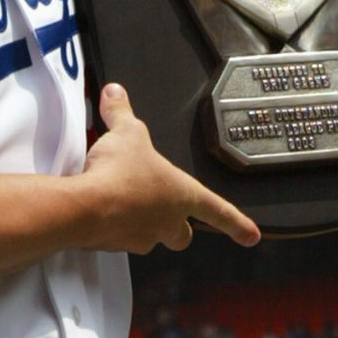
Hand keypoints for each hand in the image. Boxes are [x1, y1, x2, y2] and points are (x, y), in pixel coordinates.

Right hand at [84, 83, 260, 253]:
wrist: (86, 208)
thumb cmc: (120, 175)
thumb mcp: (126, 132)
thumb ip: (122, 113)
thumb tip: (116, 92)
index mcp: (183, 195)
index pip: (220, 211)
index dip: (237, 224)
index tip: (251, 237)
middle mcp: (167, 222)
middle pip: (182, 235)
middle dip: (179, 228)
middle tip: (166, 215)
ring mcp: (141, 237)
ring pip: (150, 237)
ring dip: (142, 224)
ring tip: (122, 201)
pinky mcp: (114, 245)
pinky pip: (119, 238)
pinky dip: (113, 226)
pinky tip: (101, 210)